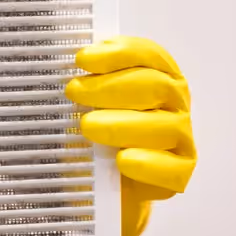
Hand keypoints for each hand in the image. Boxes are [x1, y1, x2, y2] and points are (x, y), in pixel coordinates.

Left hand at [65, 36, 195, 235]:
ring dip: (122, 124)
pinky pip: (171, 169)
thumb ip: (84, 82)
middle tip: (74, 91)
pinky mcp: (179, 173)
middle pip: (155, 86)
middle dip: (111, 86)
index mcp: (159, 75)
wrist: (108, 183)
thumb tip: (55, 65)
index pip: (148, 54)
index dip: (117, 52)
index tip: (82, 59)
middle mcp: (175, 104)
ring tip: (88, 126)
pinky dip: (146, 163)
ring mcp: (181, 139)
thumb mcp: (88, 103)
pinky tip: (121, 160)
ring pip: (164, 126)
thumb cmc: (100, 132)